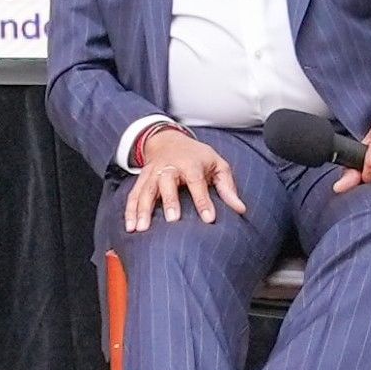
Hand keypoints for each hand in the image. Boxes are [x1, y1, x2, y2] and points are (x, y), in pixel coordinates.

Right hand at [122, 128, 244, 232]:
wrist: (168, 140)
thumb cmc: (197, 157)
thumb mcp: (217, 165)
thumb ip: (227, 187)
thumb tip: (241, 209)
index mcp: (190, 164)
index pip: (197, 182)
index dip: (203, 200)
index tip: (209, 219)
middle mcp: (169, 167)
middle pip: (166, 183)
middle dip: (169, 201)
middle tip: (172, 220)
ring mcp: (152, 173)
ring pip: (146, 191)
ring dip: (142, 209)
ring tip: (140, 228)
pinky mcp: (142, 180)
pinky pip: (133, 195)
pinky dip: (129, 211)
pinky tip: (130, 227)